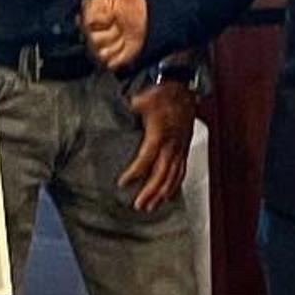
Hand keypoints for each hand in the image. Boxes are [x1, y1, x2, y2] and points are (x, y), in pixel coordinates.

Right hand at [81, 0, 147, 69]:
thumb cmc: (139, 3)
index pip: (86, 17)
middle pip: (90, 35)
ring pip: (98, 48)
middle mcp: (94, 29)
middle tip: (120, 22)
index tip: (112, 10)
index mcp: (94, 11)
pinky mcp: (110, 58)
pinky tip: (126, 45)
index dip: (100, 15)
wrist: (154, 22)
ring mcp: (101, 44)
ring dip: (115, 42)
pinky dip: (118, 56)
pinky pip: (107, 61)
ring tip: (124, 33)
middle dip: (108, 30)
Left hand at [118, 78, 195, 211]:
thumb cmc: (161, 92)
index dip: (135, 172)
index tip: (123, 183)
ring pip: (173, 176)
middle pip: (162, 173)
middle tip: (138, 205)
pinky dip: (175, 186)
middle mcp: (172, 144)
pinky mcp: (184, 148)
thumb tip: (109, 113)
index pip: (147, 157)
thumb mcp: (141, 98)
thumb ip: (127, 109)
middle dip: (150, 192)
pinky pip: (182, 171)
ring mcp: (180, 148)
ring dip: (162, 193)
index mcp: (160, 133)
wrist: (182, 87)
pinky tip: (168, 196)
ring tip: (150, 207)